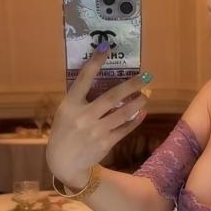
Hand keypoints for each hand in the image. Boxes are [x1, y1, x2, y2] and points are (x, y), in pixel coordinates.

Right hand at [46, 48, 150, 187]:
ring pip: (123, 113)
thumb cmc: (65, 131)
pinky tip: (142, 112)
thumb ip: (80, 98)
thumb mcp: (66, 112)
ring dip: (138, 103)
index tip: (106, 48)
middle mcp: (83, 116)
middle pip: (111, 97)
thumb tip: (103, 79)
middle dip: (131, 85)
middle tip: (145, 76)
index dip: (95, 62)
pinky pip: (125, 129)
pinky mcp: (105, 142)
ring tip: (146, 94)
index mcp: (70, 105)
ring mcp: (95, 131)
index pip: (83, 79)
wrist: (64, 162)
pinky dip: (135, 120)